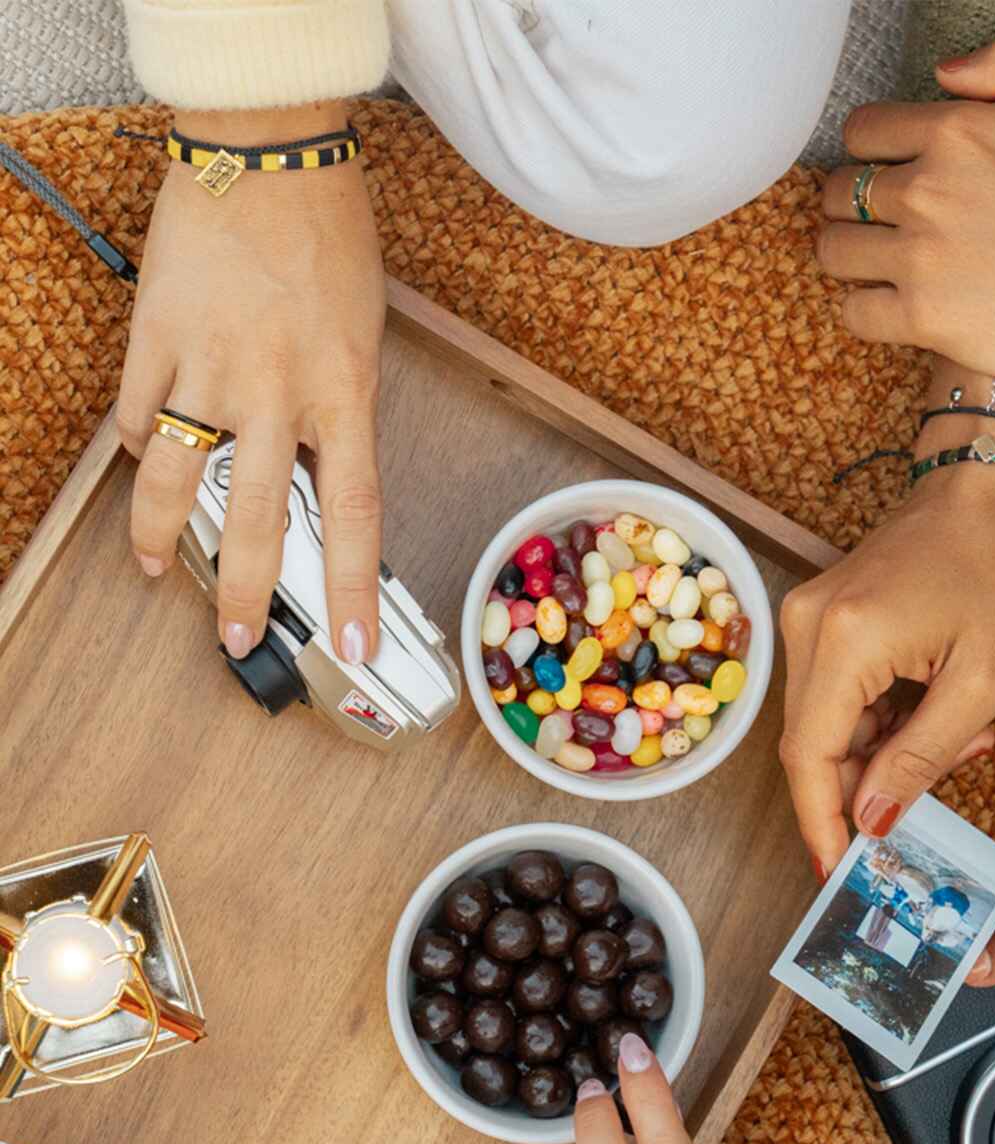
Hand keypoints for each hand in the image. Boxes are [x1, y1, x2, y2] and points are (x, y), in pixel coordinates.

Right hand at [116, 101, 386, 665]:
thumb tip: (313, 474)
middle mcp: (278, 392)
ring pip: (178, 480)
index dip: (356, 592)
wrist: (268, 151)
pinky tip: (146, 462)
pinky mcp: (155, 338)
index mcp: (345, 394)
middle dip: (249, 593)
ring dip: (163, 535)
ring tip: (158, 568)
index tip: (356, 648)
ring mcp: (210, 367)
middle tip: (238, 638)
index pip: (355, 517)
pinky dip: (140, 446)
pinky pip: (138, 416)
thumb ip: (339, 410)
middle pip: (261, 521)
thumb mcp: (362, 338)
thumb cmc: (328, 237)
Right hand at [780, 452, 994, 872]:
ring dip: (883, 754)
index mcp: (842, 642)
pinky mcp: (821, 617)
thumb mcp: (981, 681)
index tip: (840, 875)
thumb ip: (921, 758)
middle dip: (868, 789)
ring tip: (962, 744)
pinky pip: (836, 695)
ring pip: (826, 725)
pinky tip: (937, 717)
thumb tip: (871, 821)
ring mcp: (807, 618)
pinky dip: (881, 722)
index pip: (808, 759)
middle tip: (933, 805)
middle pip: (813, 746)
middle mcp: (805, 628)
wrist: (988, 485)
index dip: (821, 824)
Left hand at [817, 30, 994, 396]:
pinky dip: (862, 309)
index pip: (863, 131)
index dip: (868, 149)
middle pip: (840, 191)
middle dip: (850, 201)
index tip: (885, 169)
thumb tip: (946, 75)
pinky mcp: (925, 318)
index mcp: (957, 131)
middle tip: (877, 221)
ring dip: (847, 254)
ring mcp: (921, 257)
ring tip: (875, 264)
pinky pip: (856, 313)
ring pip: (836, 250)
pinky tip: (888, 307)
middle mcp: (928, 189)